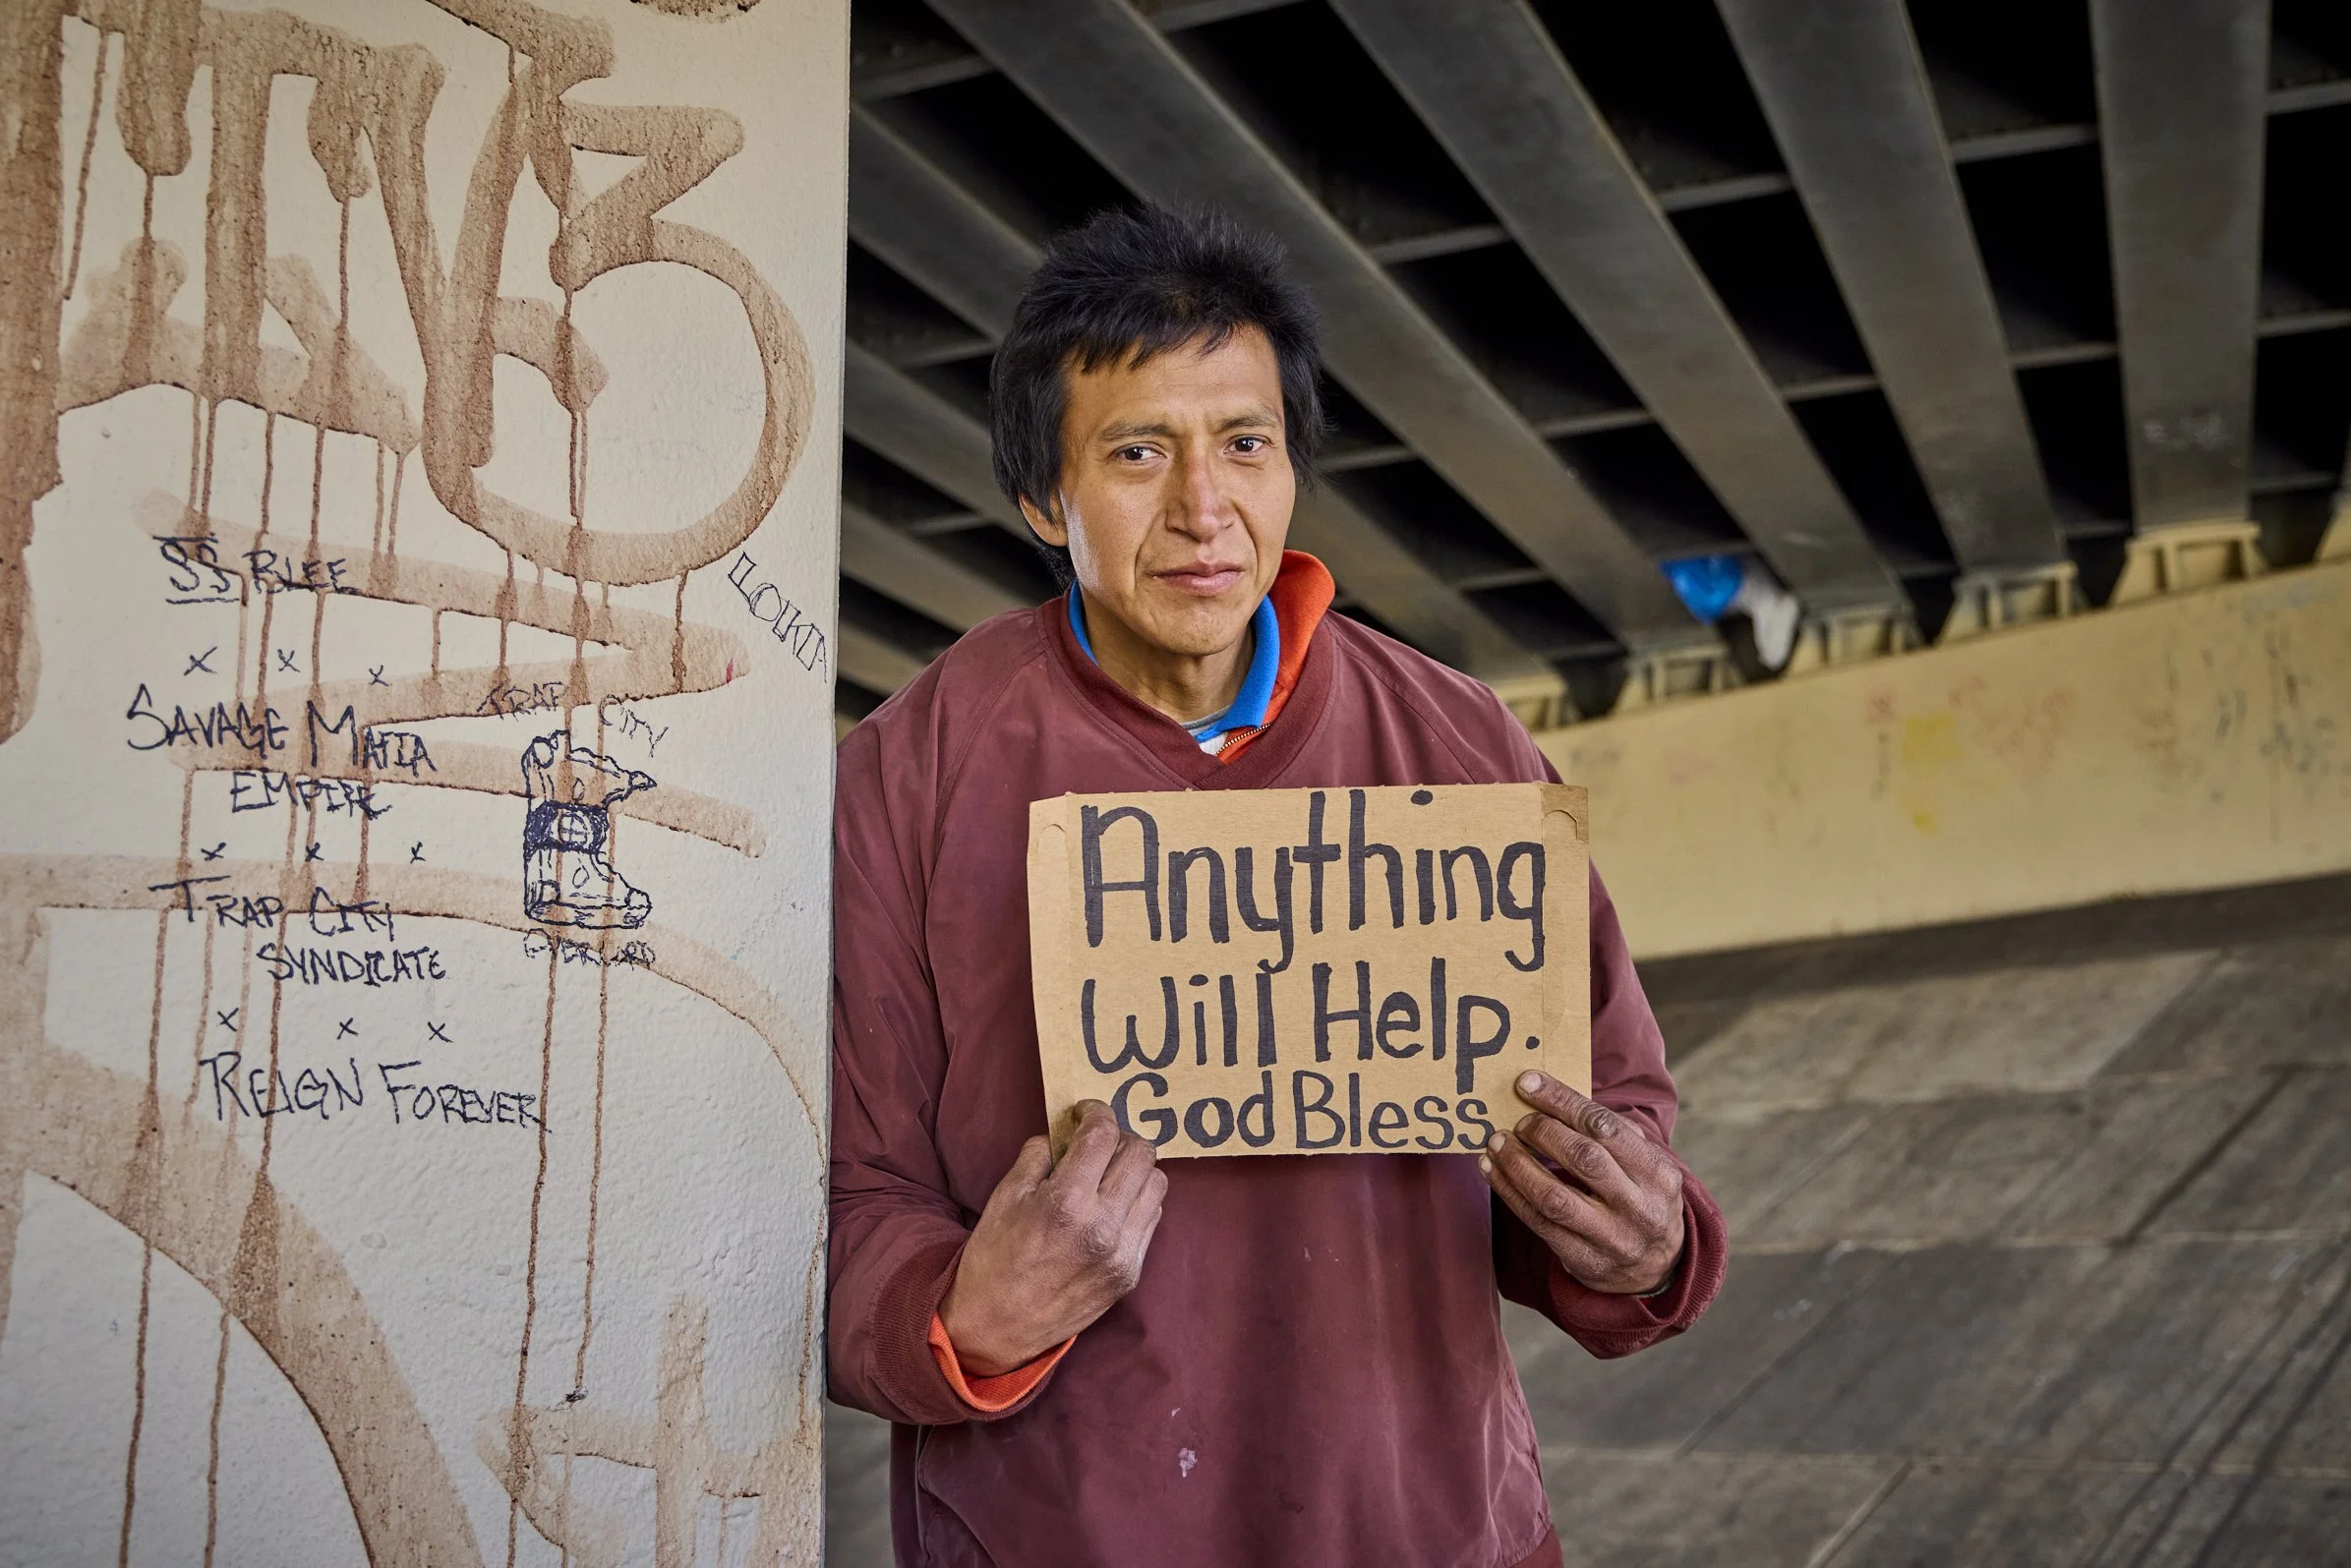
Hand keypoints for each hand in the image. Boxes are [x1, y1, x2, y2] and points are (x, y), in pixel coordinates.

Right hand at [938, 1100, 1167, 1376]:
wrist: (997, 1328)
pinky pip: (1153, 1218)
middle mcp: (1103, 1226)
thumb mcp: (1004, 1198)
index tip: (1085, 1112)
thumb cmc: (993, 1259)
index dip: (1096, 1112)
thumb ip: (1037, 1157)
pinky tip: (1112, 1204)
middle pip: (1141, 1153)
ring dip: (1135, 1169)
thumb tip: (1063, 1134)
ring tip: (1108, 1174)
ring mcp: (1123, 1252)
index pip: (1102, 1135)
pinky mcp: (1131, 1273)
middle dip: (1119, 1137)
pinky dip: (1138, 1201)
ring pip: (1157, 1184)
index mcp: (1066, 1202)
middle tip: (1098, 1142)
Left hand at [1482, 1070, 1685, 1295]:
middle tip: (1517, 1122)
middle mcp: (1639, 1207)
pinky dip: (1509, 1192)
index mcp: (1657, 1173)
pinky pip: (1537, 1222)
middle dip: (1541, 1132)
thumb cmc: (1640, 1198)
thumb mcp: (1645, 1165)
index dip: (1562, 1101)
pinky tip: (1493, 1171)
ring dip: (1517, 1165)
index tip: (1528, 1083)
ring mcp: (1612, 1238)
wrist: (1658, 1266)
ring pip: (1554, 1196)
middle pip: (1583, 1158)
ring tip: (1496, 1144)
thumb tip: (1550, 1096)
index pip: (1605, 1127)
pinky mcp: (1584, 1260)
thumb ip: (1610, 1133)